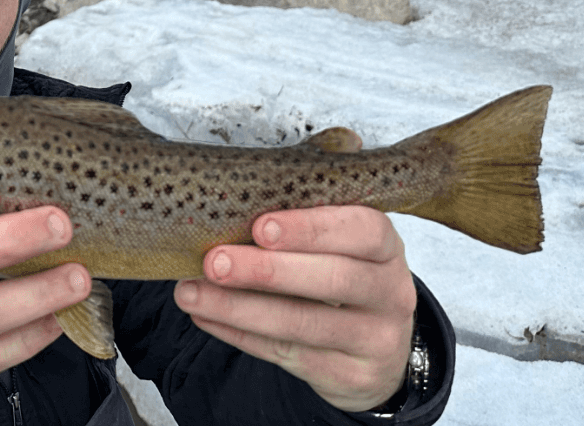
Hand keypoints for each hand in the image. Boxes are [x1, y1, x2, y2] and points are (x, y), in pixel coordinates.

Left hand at [172, 206, 415, 411]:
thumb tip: (224, 208)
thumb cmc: (343, 279)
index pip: (364, 230)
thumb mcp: (340, 248)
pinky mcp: (351, 376)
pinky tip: (205, 316)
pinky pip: (287, 354)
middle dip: (267, 270)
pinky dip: (239, 334)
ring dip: (240, 308)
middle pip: (335, 279)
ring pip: (304, 324)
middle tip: (215, 262)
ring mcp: (376, 339)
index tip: (261, 227)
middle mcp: (391, 293)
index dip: (312, 228)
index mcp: (386, 248)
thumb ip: (299, 228)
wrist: (378, 351)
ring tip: (191, 294)